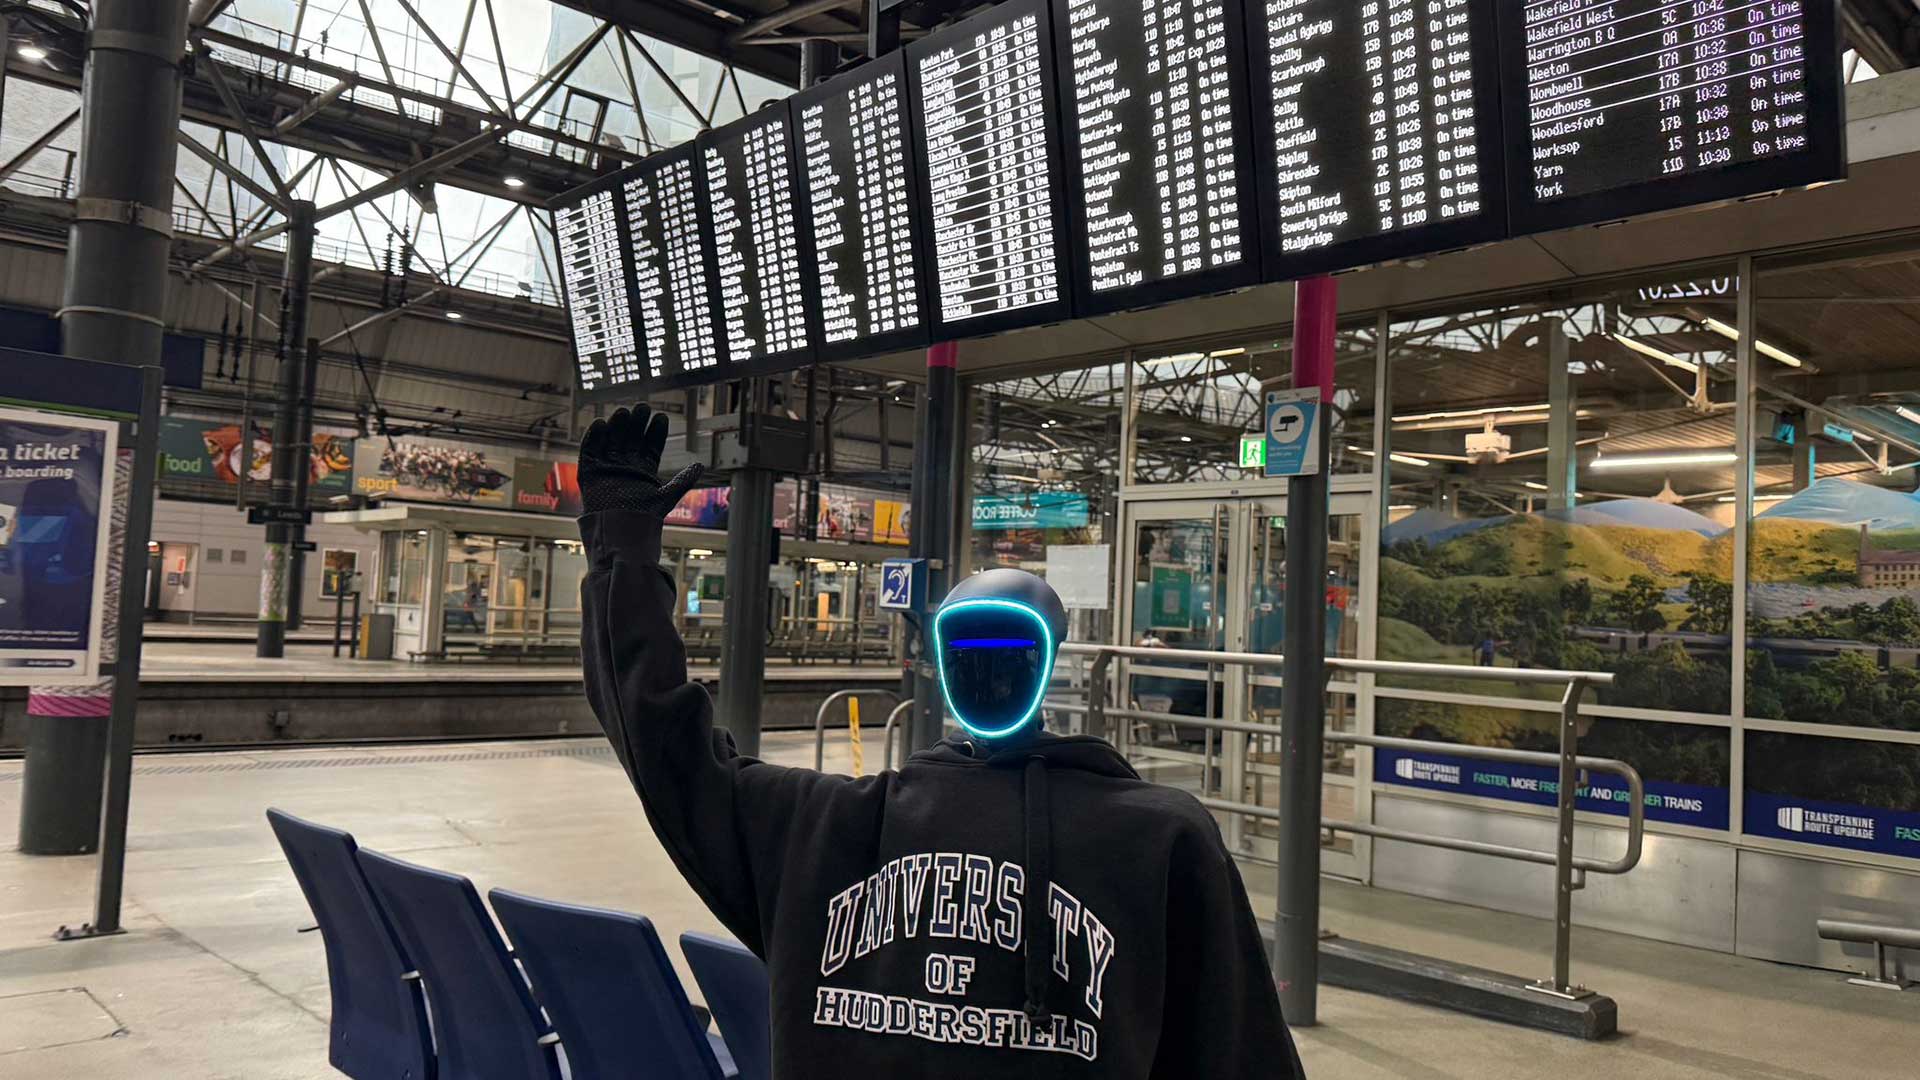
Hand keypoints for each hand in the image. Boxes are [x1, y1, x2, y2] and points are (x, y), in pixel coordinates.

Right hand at [577, 403, 703, 517]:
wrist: (620, 533)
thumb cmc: (643, 518)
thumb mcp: (666, 496)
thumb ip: (682, 480)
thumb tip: (700, 465)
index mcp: (643, 469)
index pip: (650, 445)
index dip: (655, 431)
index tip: (661, 417)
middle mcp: (625, 466)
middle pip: (631, 439)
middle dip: (637, 424)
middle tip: (643, 407)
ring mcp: (607, 467)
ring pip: (611, 441)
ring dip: (617, 427)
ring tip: (624, 412)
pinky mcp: (589, 473)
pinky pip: (590, 451)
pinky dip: (594, 437)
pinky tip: (601, 424)